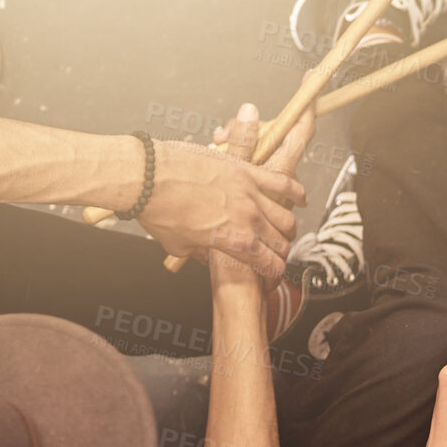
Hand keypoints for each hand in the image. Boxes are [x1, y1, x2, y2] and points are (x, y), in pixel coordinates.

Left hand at [137, 102, 312, 277]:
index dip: (272, 274)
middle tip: (274, 253)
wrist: (146, 175)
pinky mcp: (246, 171)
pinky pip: (282, 182)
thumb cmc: (157, 209)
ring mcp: (250, 193)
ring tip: (284, 230)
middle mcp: (248, 219)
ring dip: (287, 228)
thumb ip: (202, 253)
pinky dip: (296, 193)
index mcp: (234, 242)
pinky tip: (300, 199)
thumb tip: (210, 255)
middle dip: (280, 253)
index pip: (269, 265)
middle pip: (281, 243)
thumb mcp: (180, 245)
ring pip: (286, 217)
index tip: (270, 275)